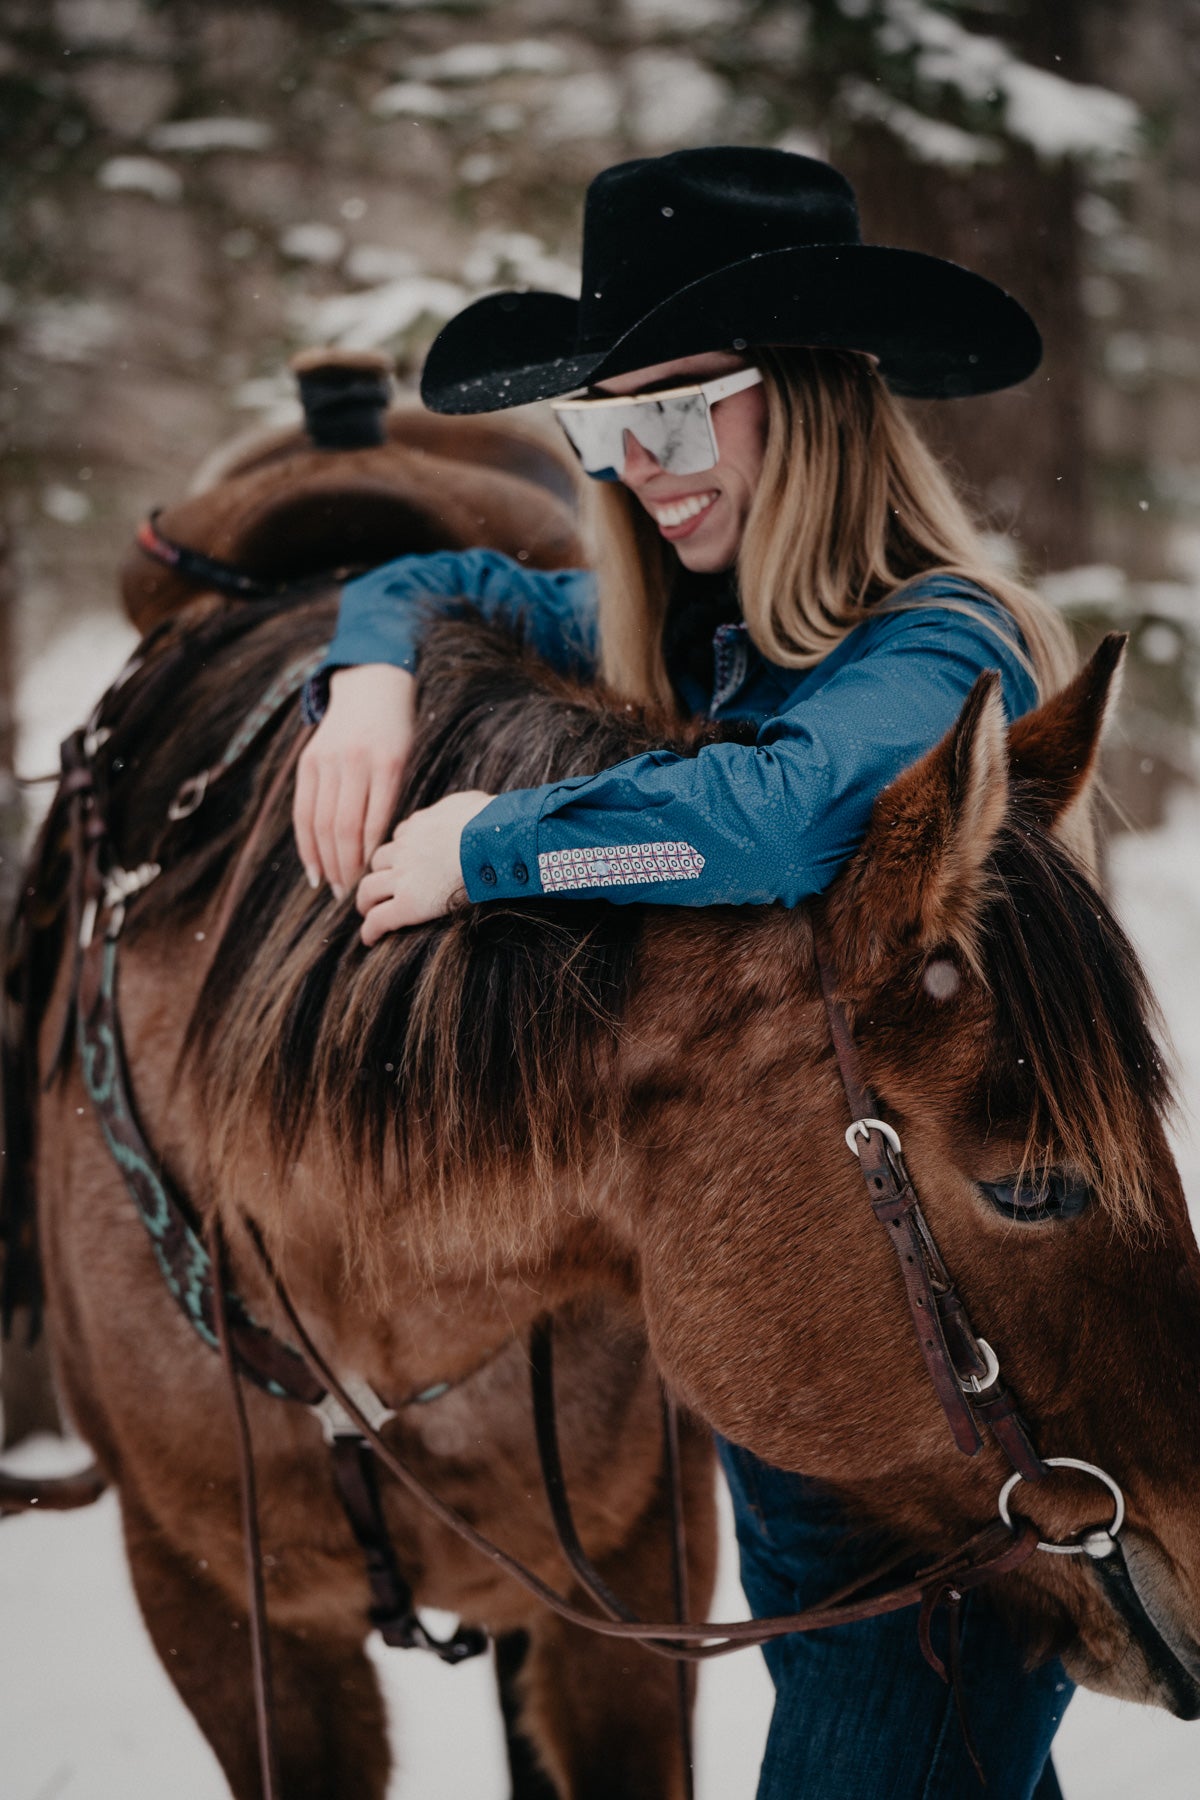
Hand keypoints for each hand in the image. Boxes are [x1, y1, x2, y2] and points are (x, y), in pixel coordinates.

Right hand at [293, 664, 415, 895]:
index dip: (367, 858)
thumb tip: (383, 855)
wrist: (371, 685)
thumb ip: (393, 799)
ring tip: (331, 888)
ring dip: (324, 861)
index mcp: (387, 764)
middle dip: (344, 867)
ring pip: (320, 822)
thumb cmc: (399, 732)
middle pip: (342, 827)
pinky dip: (306, 843)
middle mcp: (353, 762)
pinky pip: (303, 810)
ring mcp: (326, 760)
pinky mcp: (308, 761)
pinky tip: (313, 867)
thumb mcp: (407, 760)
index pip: (373, 822)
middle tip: (348, 897)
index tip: (369, 884)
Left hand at [356, 790, 493, 944]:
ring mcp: (404, 876)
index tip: (404, 862)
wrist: (493, 840)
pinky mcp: (409, 903)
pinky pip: (380, 918)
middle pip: (379, 861)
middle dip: (378, 873)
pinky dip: (371, 929)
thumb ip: (460, 807)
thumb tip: (469, 809)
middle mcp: (406, 848)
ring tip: (368, 912)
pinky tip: (370, 939)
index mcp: (420, 824)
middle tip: (379, 888)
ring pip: (369, 888)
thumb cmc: (494, 822)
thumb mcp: (473, 803)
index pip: (401, 836)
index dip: (401, 850)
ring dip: (366, 900)